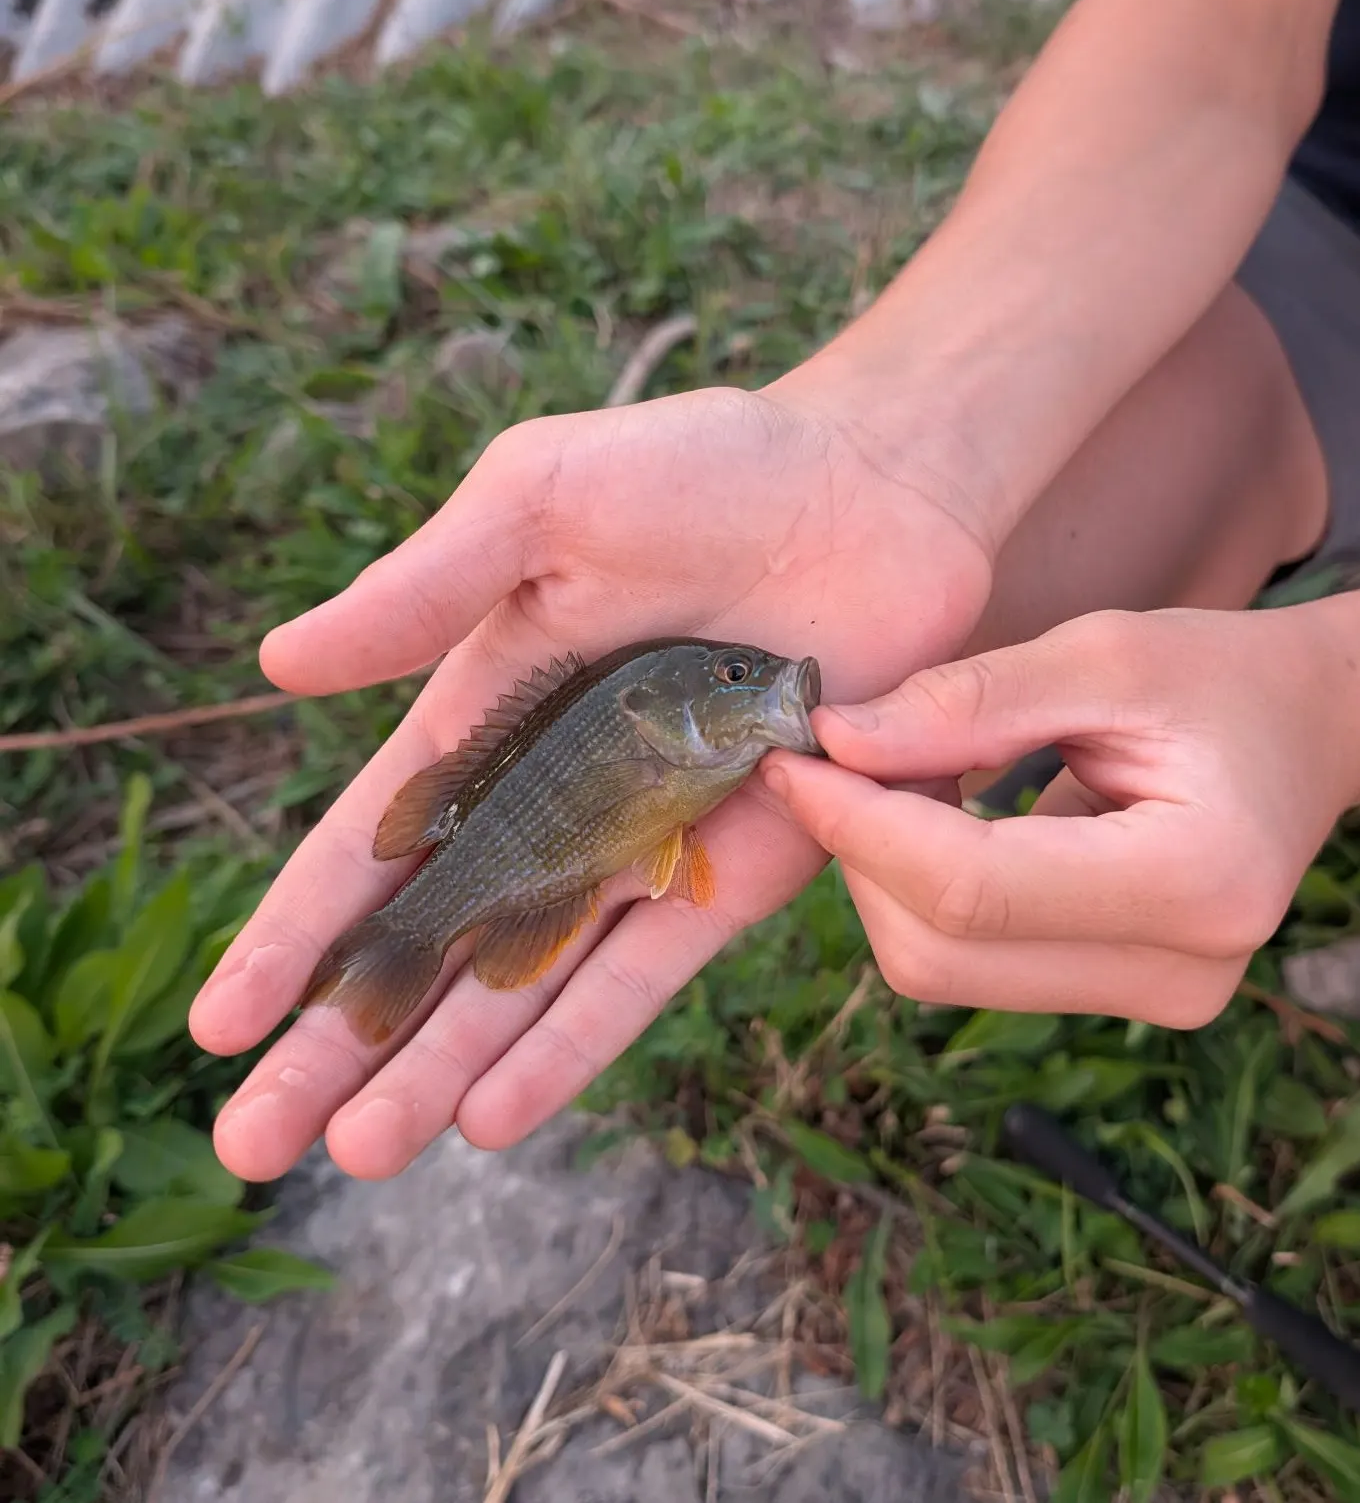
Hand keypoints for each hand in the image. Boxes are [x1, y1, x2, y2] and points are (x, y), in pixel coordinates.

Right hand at [190, 383, 994, 1180]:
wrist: (874, 490)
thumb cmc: (706, 469)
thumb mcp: (543, 498)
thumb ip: (426, 589)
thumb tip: (279, 666)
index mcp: (492, 713)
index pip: (372, 845)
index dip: (297, 933)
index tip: (218, 1024)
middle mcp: (558, 797)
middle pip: (433, 940)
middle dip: (345, 1040)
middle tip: (257, 1145)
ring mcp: (646, 843)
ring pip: (525, 980)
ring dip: (442, 1067)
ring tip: (359, 1157)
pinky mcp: (738, 869)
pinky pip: (647, 972)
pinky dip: (575, 1041)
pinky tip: (497, 1116)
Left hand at [763, 605, 1359, 1027]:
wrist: (1311, 731)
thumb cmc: (1219, 676)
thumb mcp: (1102, 655)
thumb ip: (966, 704)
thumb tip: (834, 740)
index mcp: (1197, 882)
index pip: (970, 888)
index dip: (858, 826)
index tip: (790, 758)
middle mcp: (1182, 973)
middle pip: (938, 949)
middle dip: (861, 853)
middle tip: (844, 753)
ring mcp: (1154, 1002)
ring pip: (940, 966)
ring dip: (886, 873)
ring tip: (908, 774)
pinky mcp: (1120, 998)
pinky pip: (972, 962)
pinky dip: (925, 891)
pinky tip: (941, 816)